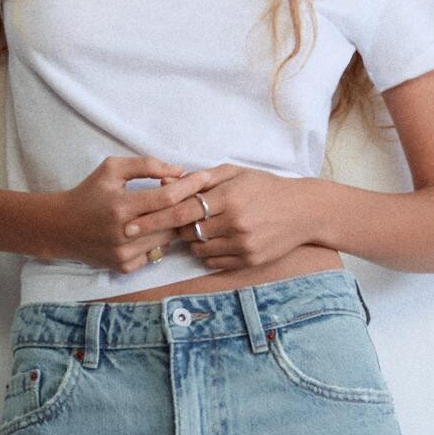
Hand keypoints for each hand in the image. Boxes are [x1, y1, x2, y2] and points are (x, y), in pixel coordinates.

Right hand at [46, 154, 201, 274]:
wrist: (61, 228)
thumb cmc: (88, 193)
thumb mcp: (112, 169)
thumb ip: (146, 165)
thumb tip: (179, 171)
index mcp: (121, 206)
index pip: (167, 197)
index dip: (189, 186)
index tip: (205, 178)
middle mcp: (124, 233)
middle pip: (173, 221)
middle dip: (190, 207)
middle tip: (200, 196)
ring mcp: (124, 254)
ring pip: (168, 239)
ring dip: (174, 225)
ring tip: (170, 212)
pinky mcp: (124, 267)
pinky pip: (156, 253)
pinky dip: (159, 241)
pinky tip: (151, 230)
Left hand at [123, 165, 321, 270]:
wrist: (303, 210)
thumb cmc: (264, 187)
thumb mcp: (234, 173)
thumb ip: (200, 178)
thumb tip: (165, 183)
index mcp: (228, 197)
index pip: (180, 210)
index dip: (152, 218)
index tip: (130, 224)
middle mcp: (234, 222)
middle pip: (186, 232)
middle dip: (173, 229)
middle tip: (164, 226)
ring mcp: (242, 244)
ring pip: (198, 249)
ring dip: (190, 241)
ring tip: (199, 228)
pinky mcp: (249, 260)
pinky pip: (213, 261)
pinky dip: (206, 253)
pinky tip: (213, 240)